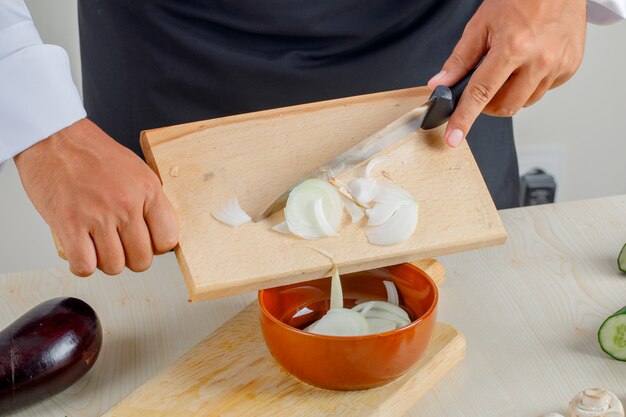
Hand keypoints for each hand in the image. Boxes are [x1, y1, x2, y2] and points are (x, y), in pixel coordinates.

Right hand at [14, 118, 178, 276]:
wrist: (54, 138)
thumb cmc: (92, 154)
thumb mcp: (137, 171)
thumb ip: (150, 202)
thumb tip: (158, 231)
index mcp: (148, 190)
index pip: (168, 239)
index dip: (156, 247)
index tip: (146, 242)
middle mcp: (126, 205)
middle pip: (141, 259)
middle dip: (131, 257)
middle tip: (120, 245)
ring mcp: (98, 216)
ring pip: (114, 266)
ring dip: (106, 261)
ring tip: (99, 245)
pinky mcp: (69, 225)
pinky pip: (84, 266)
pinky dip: (83, 264)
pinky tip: (82, 251)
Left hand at [427, 0, 585, 146]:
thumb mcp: (482, 23)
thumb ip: (460, 59)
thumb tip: (440, 83)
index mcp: (513, 47)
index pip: (481, 94)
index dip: (464, 119)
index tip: (454, 138)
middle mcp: (539, 60)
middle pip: (504, 107)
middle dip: (487, 105)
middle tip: (481, 87)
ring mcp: (558, 65)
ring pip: (524, 102)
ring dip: (509, 95)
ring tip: (508, 67)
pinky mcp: (571, 67)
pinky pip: (542, 91)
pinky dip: (529, 84)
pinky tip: (528, 63)